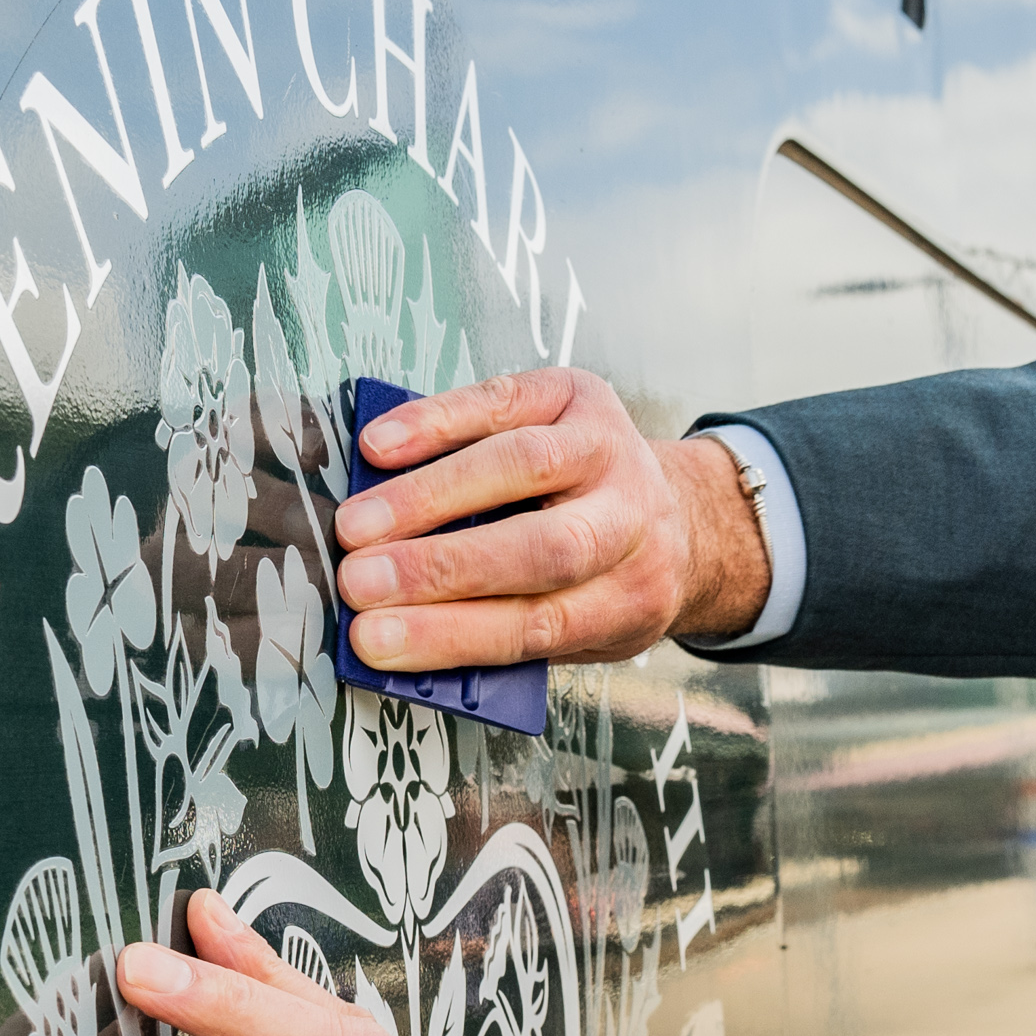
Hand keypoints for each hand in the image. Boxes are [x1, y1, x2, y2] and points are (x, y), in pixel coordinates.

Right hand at [327, 366, 770, 677]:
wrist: (679, 517)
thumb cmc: (603, 583)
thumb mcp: (581, 629)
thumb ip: (503, 631)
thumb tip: (396, 627)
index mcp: (629, 600)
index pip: (536, 624)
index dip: (448, 633)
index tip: (372, 640)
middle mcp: (632, 523)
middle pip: (539, 548)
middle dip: (437, 567)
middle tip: (356, 581)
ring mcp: (612, 451)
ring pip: (520, 466)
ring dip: (426, 496)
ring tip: (357, 524)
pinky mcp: (583, 396)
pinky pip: (503, 404)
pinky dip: (435, 423)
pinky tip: (380, 446)